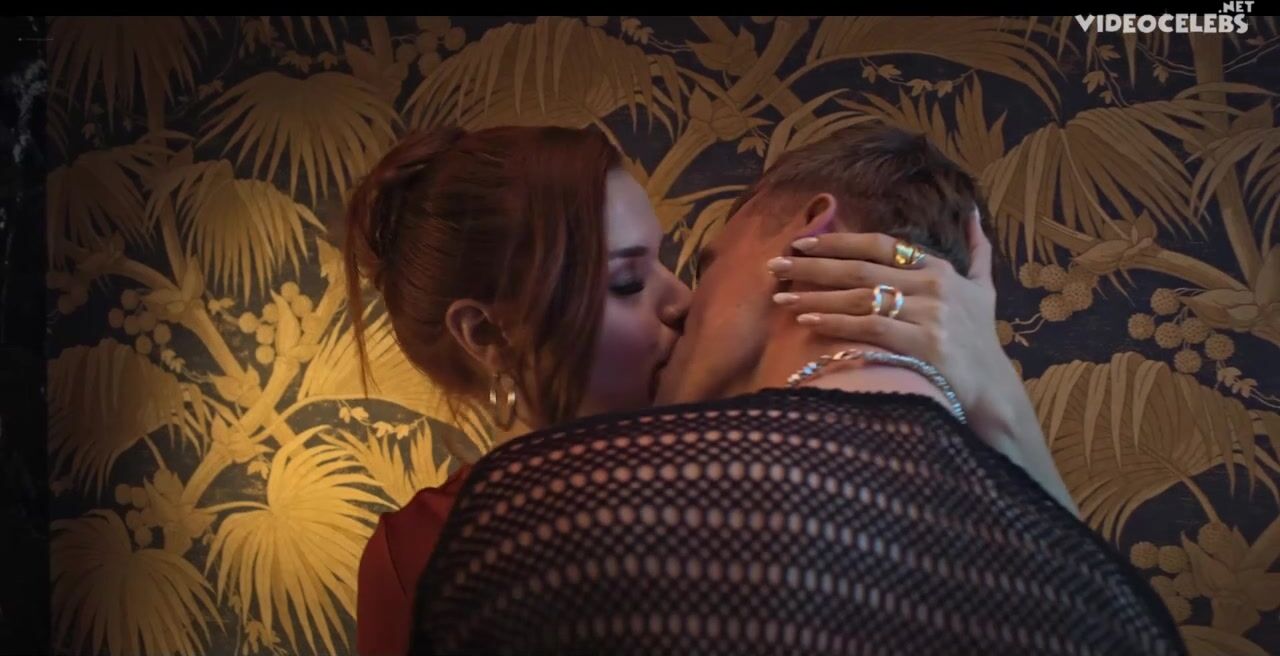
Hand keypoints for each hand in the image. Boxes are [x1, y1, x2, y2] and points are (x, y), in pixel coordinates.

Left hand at [776, 211, 1076, 513]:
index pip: (878, 246)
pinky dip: (836, 323)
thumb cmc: (980, 340)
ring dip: (815, 295)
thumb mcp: (984, 290)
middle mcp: (933, 286)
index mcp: (939, 268)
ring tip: (781, 295)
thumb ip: (977, 252)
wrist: (993, 389)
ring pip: (860, 298)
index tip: (801, 241)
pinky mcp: (923, 345)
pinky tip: (807, 321)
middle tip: (775, 264)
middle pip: (860, 270)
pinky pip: (869, 328)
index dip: (838, 241)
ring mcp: (929, 315)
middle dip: (813, 266)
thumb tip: (975, 215)